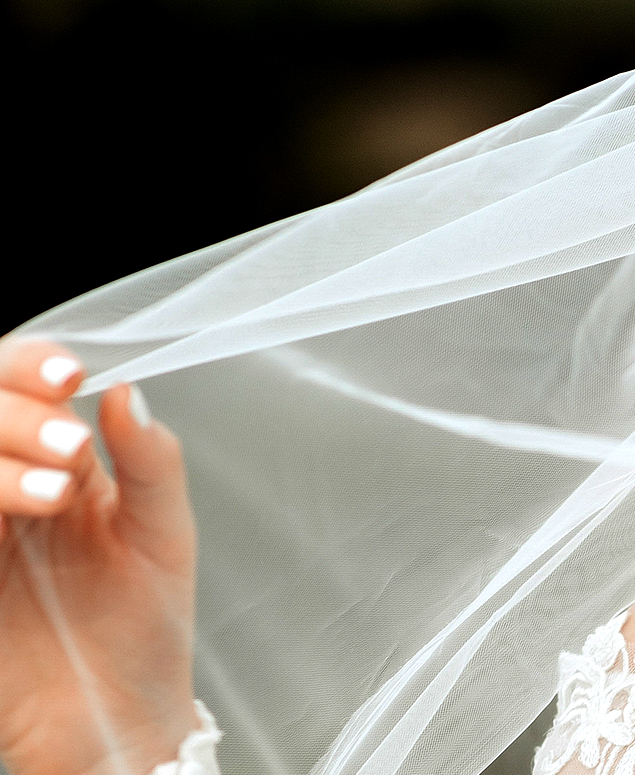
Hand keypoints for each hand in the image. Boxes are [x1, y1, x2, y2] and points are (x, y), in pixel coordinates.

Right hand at [0, 338, 199, 774]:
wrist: (118, 718)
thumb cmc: (143, 631)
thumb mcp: (165, 536)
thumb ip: (152, 461)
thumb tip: (126, 390)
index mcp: (64, 466)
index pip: (26, 387)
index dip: (33, 367)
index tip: (69, 376)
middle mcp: (13, 489)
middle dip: (14, 410)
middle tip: (68, 442)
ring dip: (1, 456)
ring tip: (61, 488)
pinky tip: (29, 504)